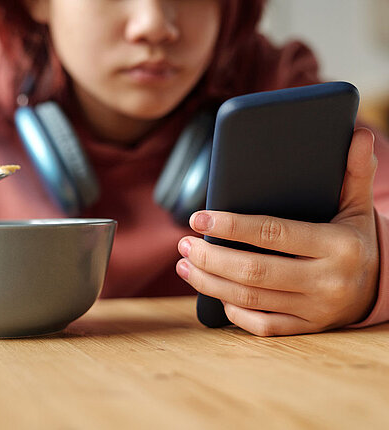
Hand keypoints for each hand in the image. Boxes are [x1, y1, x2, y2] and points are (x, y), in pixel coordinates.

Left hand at [176, 128, 378, 335]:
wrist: (382, 286)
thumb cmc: (356, 239)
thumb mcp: (358, 205)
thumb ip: (355, 171)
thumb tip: (356, 132)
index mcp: (337, 245)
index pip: (273, 233)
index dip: (231, 226)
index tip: (199, 217)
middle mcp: (326, 281)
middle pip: (254, 271)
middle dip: (211, 257)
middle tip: (184, 244)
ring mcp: (315, 309)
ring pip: (251, 299)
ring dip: (210, 282)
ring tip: (185, 265)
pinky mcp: (307, 328)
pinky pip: (263, 326)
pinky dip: (234, 311)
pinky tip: (215, 294)